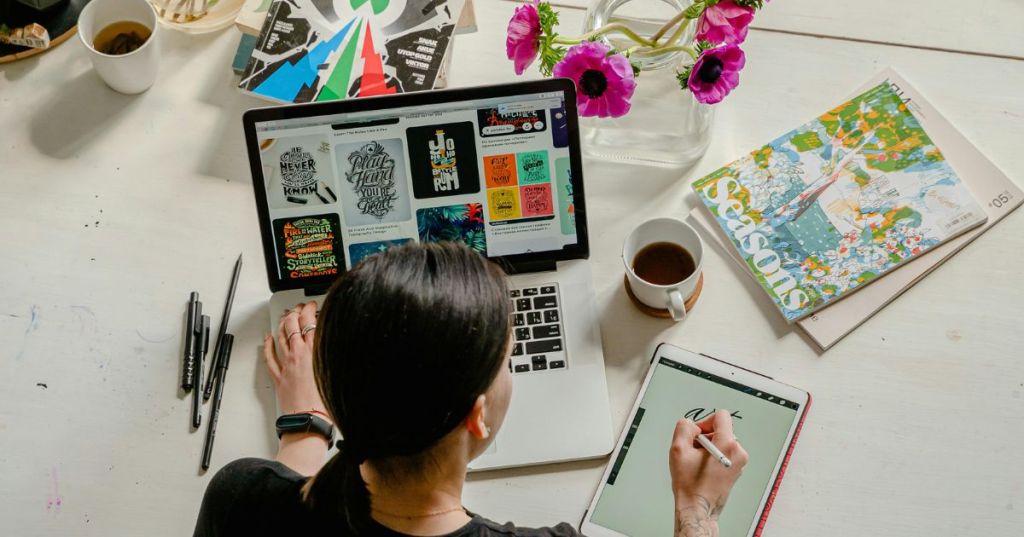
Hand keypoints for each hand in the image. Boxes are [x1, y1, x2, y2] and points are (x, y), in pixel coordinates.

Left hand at [263, 302, 327, 418]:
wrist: (310, 420)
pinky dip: (268, 345)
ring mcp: (286, 365)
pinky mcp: (279, 377)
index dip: (310, 309)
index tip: (312, 305)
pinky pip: (270, 357)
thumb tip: (336, 341)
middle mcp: (298, 354)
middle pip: (293, 325)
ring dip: (282, 324)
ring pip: (280, 337)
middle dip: (295, 312)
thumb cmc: (326, 401)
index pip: (310, 321)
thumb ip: (335, 352)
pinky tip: (267, 339)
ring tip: (284, 316)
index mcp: (315, 350)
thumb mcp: (337, 370)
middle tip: (298, 308)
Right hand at [669, 410, 747, 535]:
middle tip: (694, 451)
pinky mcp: (737, 469)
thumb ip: (683, 428)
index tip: (697, 434)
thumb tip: (691, 425)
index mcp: (727, 444)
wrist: (698, 508)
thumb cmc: (690, 484)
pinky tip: (704, 468)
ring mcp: (739, 462)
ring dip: (709, 447)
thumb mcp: (678, 449)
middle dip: (705, 437)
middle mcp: (738, 452)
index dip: (705, 421)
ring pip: (722, 441)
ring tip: (698, 462)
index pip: (721, 416)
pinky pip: (725, 453)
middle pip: (721, 429)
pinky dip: (714, 456)